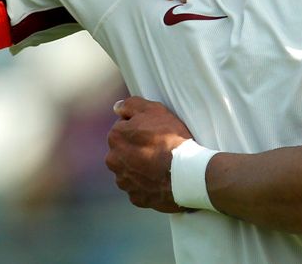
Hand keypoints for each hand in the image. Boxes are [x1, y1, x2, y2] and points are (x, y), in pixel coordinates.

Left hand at [106, 97, 193, 212]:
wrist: (187, 172)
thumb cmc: (172, 138)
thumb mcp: (154, 110)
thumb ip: (131, 105)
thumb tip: (117, 108)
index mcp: (116, 137)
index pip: (123, 128)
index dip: (139, 128)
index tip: (153, 132)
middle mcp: (113, 160)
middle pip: (123, 150)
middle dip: (135, 148)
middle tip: (157, 148)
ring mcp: (124, 181)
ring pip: (129, 170)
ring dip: (139, 167)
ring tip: (160, 165)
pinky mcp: (135, 197)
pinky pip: (138, 187)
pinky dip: (146, 184)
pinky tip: (160, 178)